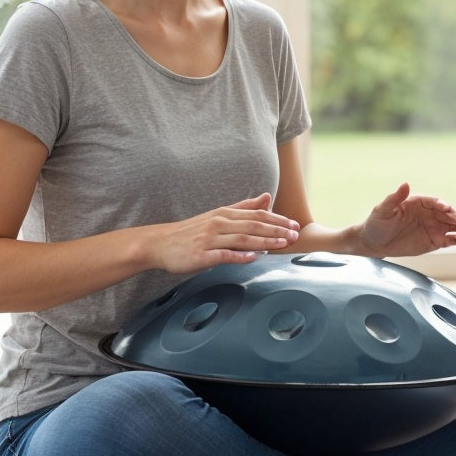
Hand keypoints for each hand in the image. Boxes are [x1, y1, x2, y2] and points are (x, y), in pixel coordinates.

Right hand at [147, 194, 299, 272]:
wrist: (160, 244)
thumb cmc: (192, 232)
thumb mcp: (218, 215)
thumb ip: (244, 207)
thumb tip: (267, 197)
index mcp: (225, 214)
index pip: (256, 215)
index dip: (277, 220)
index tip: (294, 225)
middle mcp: (219, 223)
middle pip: (253, 226)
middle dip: (276, 230)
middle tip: (295, 235)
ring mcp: (210, 239)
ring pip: (242, 239)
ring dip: (264, 242)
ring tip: (282, 245)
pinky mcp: (201, 255)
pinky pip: (223, 255)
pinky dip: (239, 256)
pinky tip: (254, 258)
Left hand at [356, 182, 455, 257]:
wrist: (374, 243)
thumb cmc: (376, 223)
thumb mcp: (382, 210)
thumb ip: (394, 198)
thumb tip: (405, 184)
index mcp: (418, 202)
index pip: (433, 202)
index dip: (441, 205)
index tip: (446, 208)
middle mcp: (429, 214)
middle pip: (446, 214)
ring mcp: (433, 227)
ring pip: (452, 227)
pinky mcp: (435, 241)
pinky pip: (451, 241)